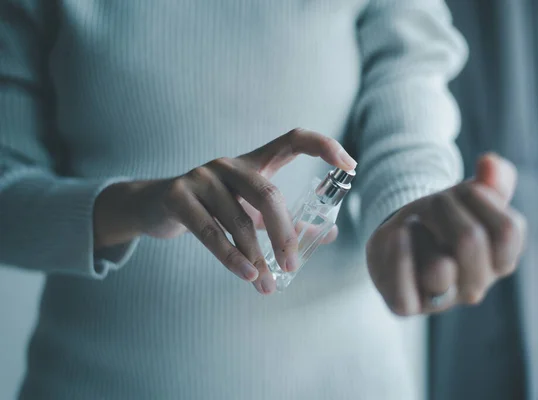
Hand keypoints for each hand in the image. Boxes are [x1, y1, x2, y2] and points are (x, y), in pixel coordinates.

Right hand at [93, 128, 356, 293]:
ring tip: (266, 285)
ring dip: (256, 257)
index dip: (324, 146)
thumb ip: (287, 220)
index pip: (293, 139)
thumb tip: (329, 232)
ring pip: (239, 220)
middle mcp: (230, 164)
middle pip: (268, 194)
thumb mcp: (250, 211)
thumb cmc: (212, 209)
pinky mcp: (178, 196)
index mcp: (253, 162)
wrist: (154, 207)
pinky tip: (247, 275)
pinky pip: (209, 231)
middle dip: (284, 234)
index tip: (350, 166)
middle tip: (293, 265)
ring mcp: (202, 177)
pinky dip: (230, 257)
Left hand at [366, 153, 526, 314]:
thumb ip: (494, 180)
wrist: (400, 238)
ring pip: (440, 269)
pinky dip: (399, 256)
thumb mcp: (470, 196)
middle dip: (446, 206)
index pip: (508, 231)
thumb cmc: (442, 220)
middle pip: (471, 239)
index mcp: (499, 262)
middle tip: (433, 202)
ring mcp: (440, 300)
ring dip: (421, 229)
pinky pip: (405, 293)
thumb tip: (490, 163)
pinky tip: (397, 234)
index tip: (468, 189)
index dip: (485, 198)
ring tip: (413, 223)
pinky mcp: (405, 306)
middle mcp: (474, 287)